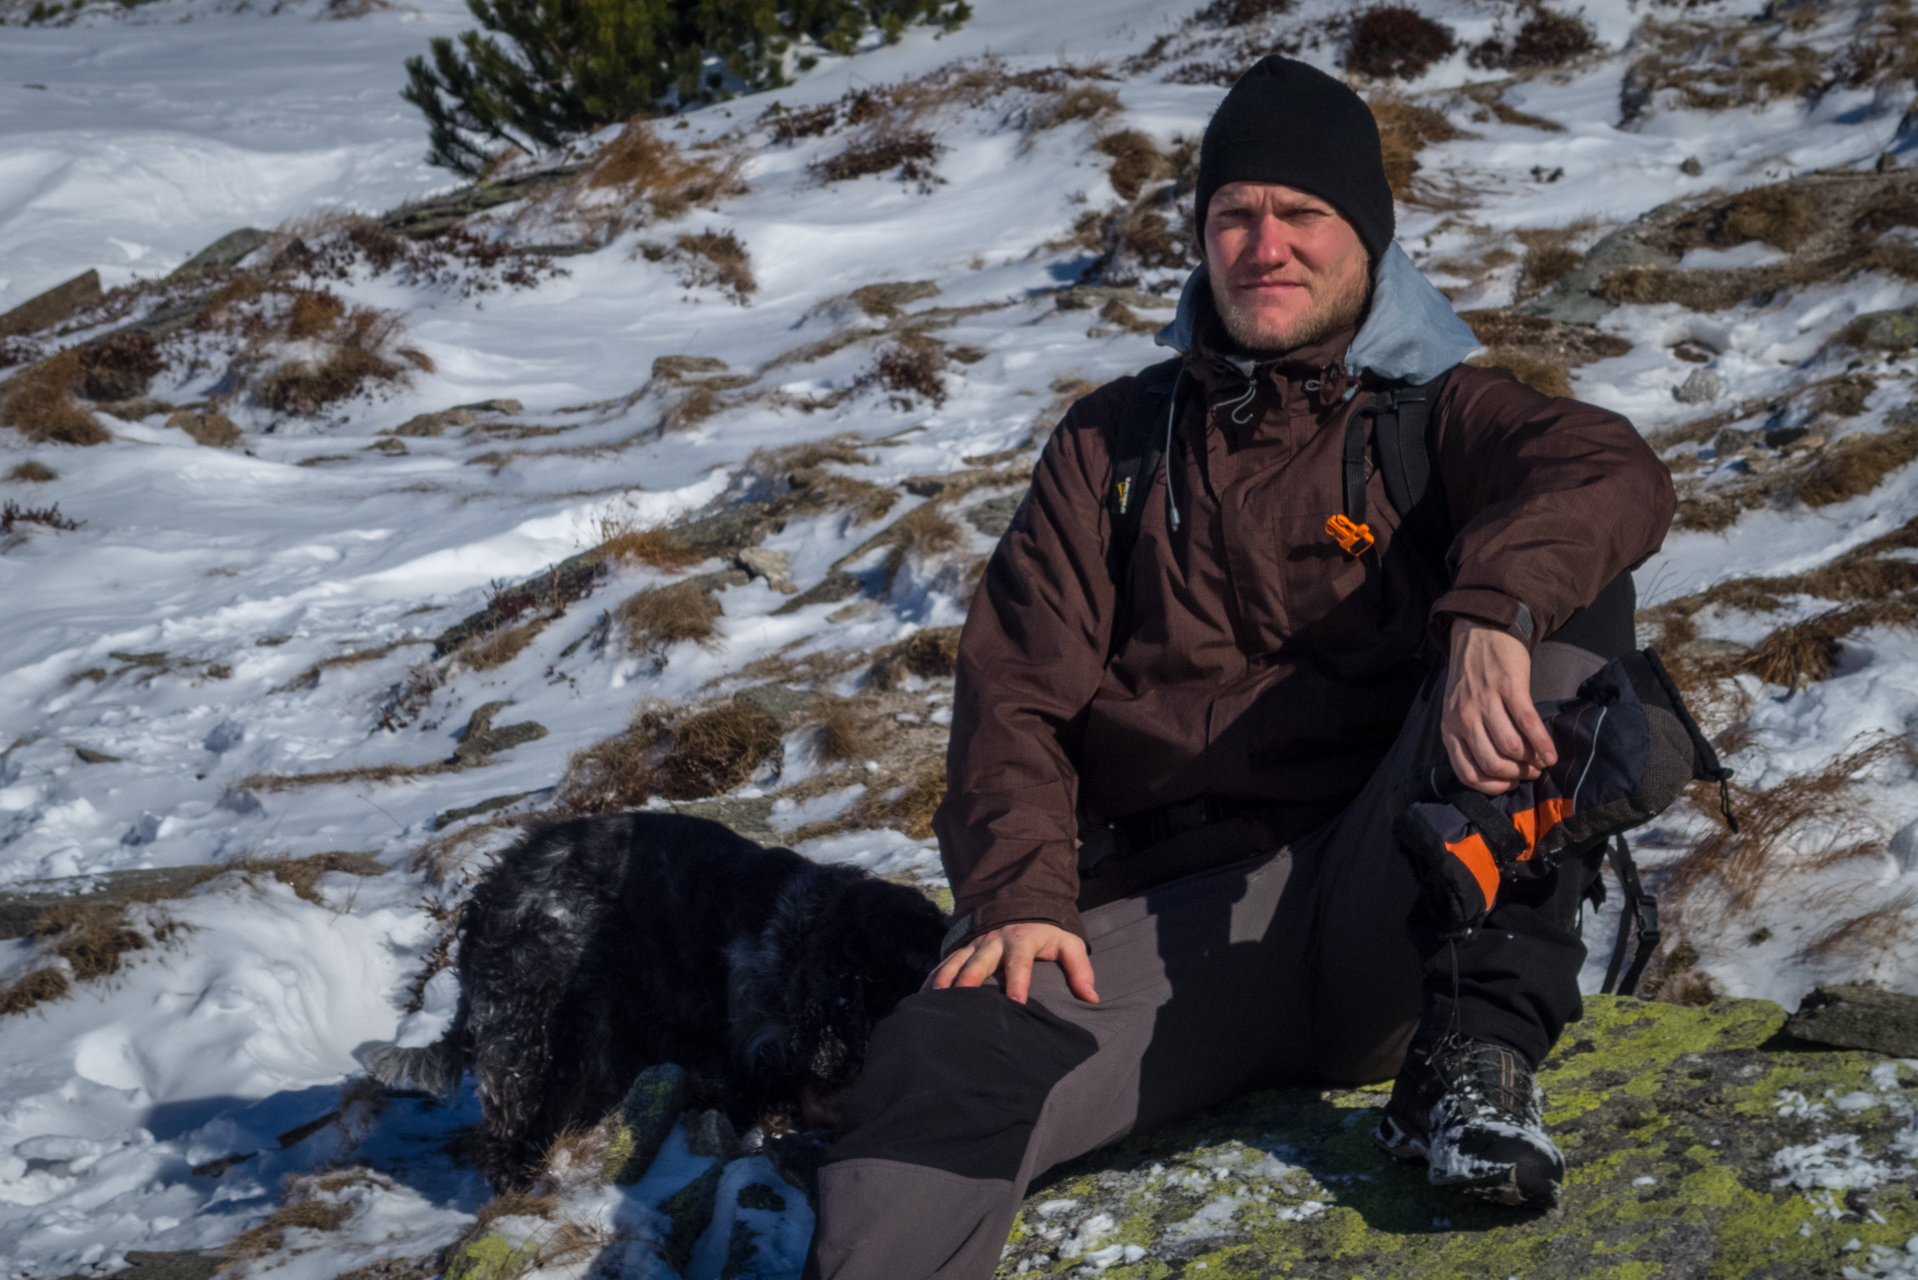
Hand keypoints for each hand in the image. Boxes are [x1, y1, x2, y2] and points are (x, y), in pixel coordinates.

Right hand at [924, 922, 1098, 1004]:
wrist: (1019, 908)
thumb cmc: (1045, 935)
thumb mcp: (1068, 944)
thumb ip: (1080, 969)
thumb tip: (1091, 998)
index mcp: (1022, 940)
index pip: (1020, 963)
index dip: (1017, 983)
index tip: (1015, 1004)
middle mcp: (994, 942)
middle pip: (979, 961)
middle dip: (970, 979)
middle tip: (963, 999)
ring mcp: (974, 945)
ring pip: (956, 962)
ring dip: (946, 981)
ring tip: (937, 1002)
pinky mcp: (962, 950)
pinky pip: (944, 964)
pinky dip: (932, 979)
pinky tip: (924, 998)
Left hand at [1441, 618, 1555, 795]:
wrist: (1480, 633)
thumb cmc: (1470, 677)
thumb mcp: (1456, 710)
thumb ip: (1468, 737)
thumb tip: (1495, 770)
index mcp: (1450, 728)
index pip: (1467, 773)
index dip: (1492, 786)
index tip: (1510, 785)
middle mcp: (1464, 719)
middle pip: (1491, 764)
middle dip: (1515, 775)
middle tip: (1530, 773)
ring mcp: (1486, 703)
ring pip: (1510, 748)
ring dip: (1530, 761)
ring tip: (1541, 762)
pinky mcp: (1510, 689)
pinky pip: (1528, 725)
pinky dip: (1542, 744)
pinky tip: (1551, 753)